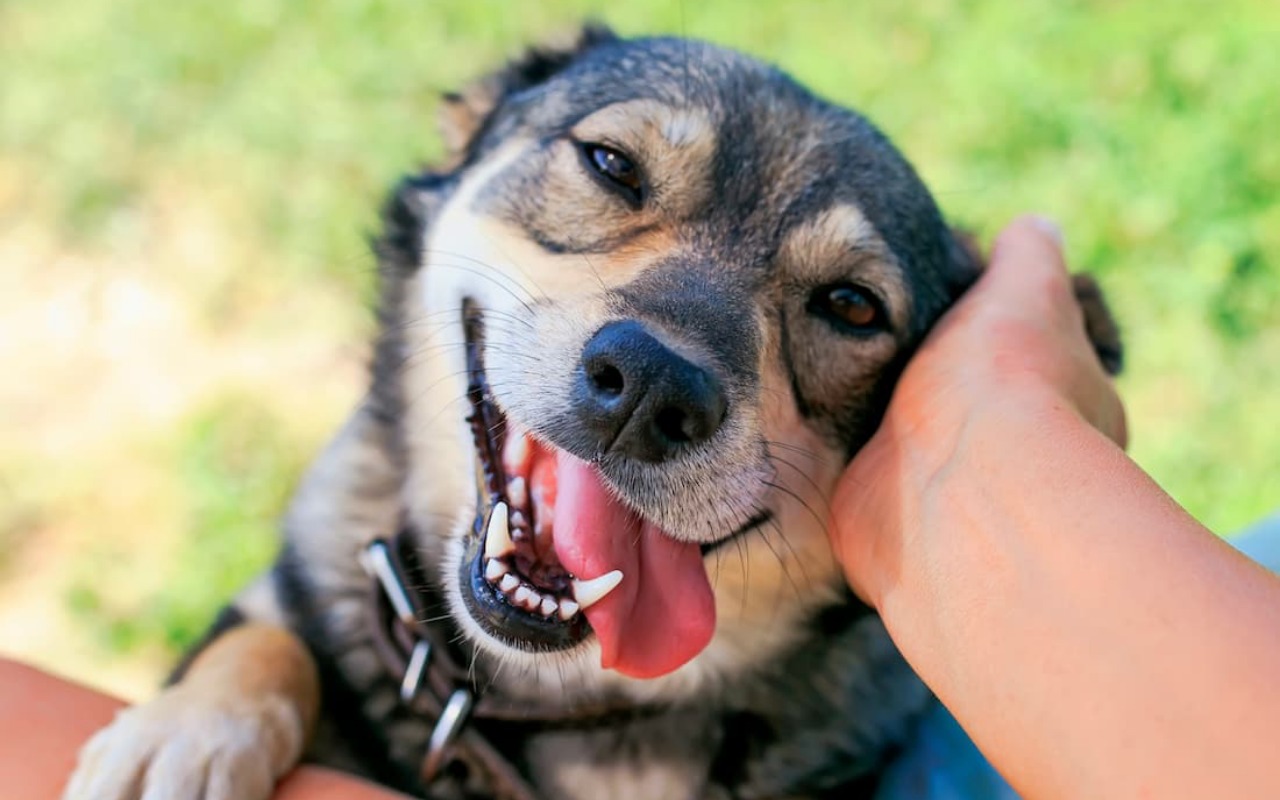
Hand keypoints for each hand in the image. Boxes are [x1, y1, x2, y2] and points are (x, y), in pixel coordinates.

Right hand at [830, 215, 1125, 605]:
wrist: (952, 490)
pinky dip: (844, 454)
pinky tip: (814, 412)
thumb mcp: (1027, 288)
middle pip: (973, 400)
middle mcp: (1016, 456)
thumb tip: (1033, 226)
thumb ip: (1029, 256)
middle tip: (879, 327)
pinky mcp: (884, 517)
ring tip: (832, 360)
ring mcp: (947, 492)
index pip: (1036, 354)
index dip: (1001, 325)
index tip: (953, 297)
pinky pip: (862, 478)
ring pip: (916, 439)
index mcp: (1066, 399)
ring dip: (884, 413)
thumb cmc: (1001, 382)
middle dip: (937, 371)